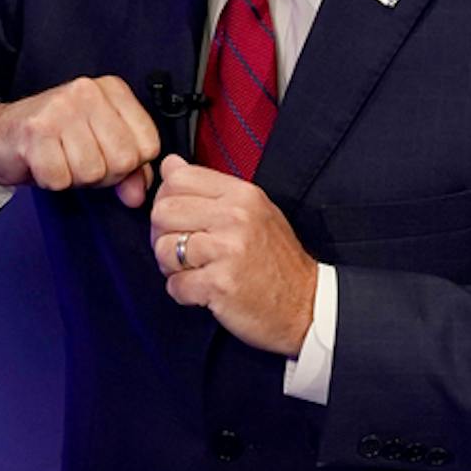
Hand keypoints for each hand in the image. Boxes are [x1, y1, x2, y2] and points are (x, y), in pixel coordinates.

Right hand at [0, 76, 161, 207]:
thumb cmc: (50, 139)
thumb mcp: (98, 146)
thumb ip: (129, 169)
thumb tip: (137, 195)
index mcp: (110, 89)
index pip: (149, 144)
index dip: (128, 165)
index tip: (102, 155)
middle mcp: (87, 91)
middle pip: (123, 160)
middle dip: (102, 174)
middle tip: (76, 160)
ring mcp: (60, 109)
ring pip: (92, 171)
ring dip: (74, 178)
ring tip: (58, 159)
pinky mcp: (34, 132)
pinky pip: (60, 179)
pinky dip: (51, 181)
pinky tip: (41, 163)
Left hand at [149, 156, 317, 354]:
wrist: (307, 305)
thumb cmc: (276, 260)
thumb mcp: (251, 211)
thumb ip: (209, 188)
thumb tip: (169, 164)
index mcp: (242, 195)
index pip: (177, 178)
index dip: (166, 200)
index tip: (177, 219)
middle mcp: (235, 217)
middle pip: (162, 212)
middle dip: (162, 235)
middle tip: (181, 250)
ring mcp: (228, 251)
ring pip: (163, 248)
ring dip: (170, 266)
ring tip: (193, 271)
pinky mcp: (220, 284)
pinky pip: (174, 284)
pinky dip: (182, 292)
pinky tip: (202, 291)